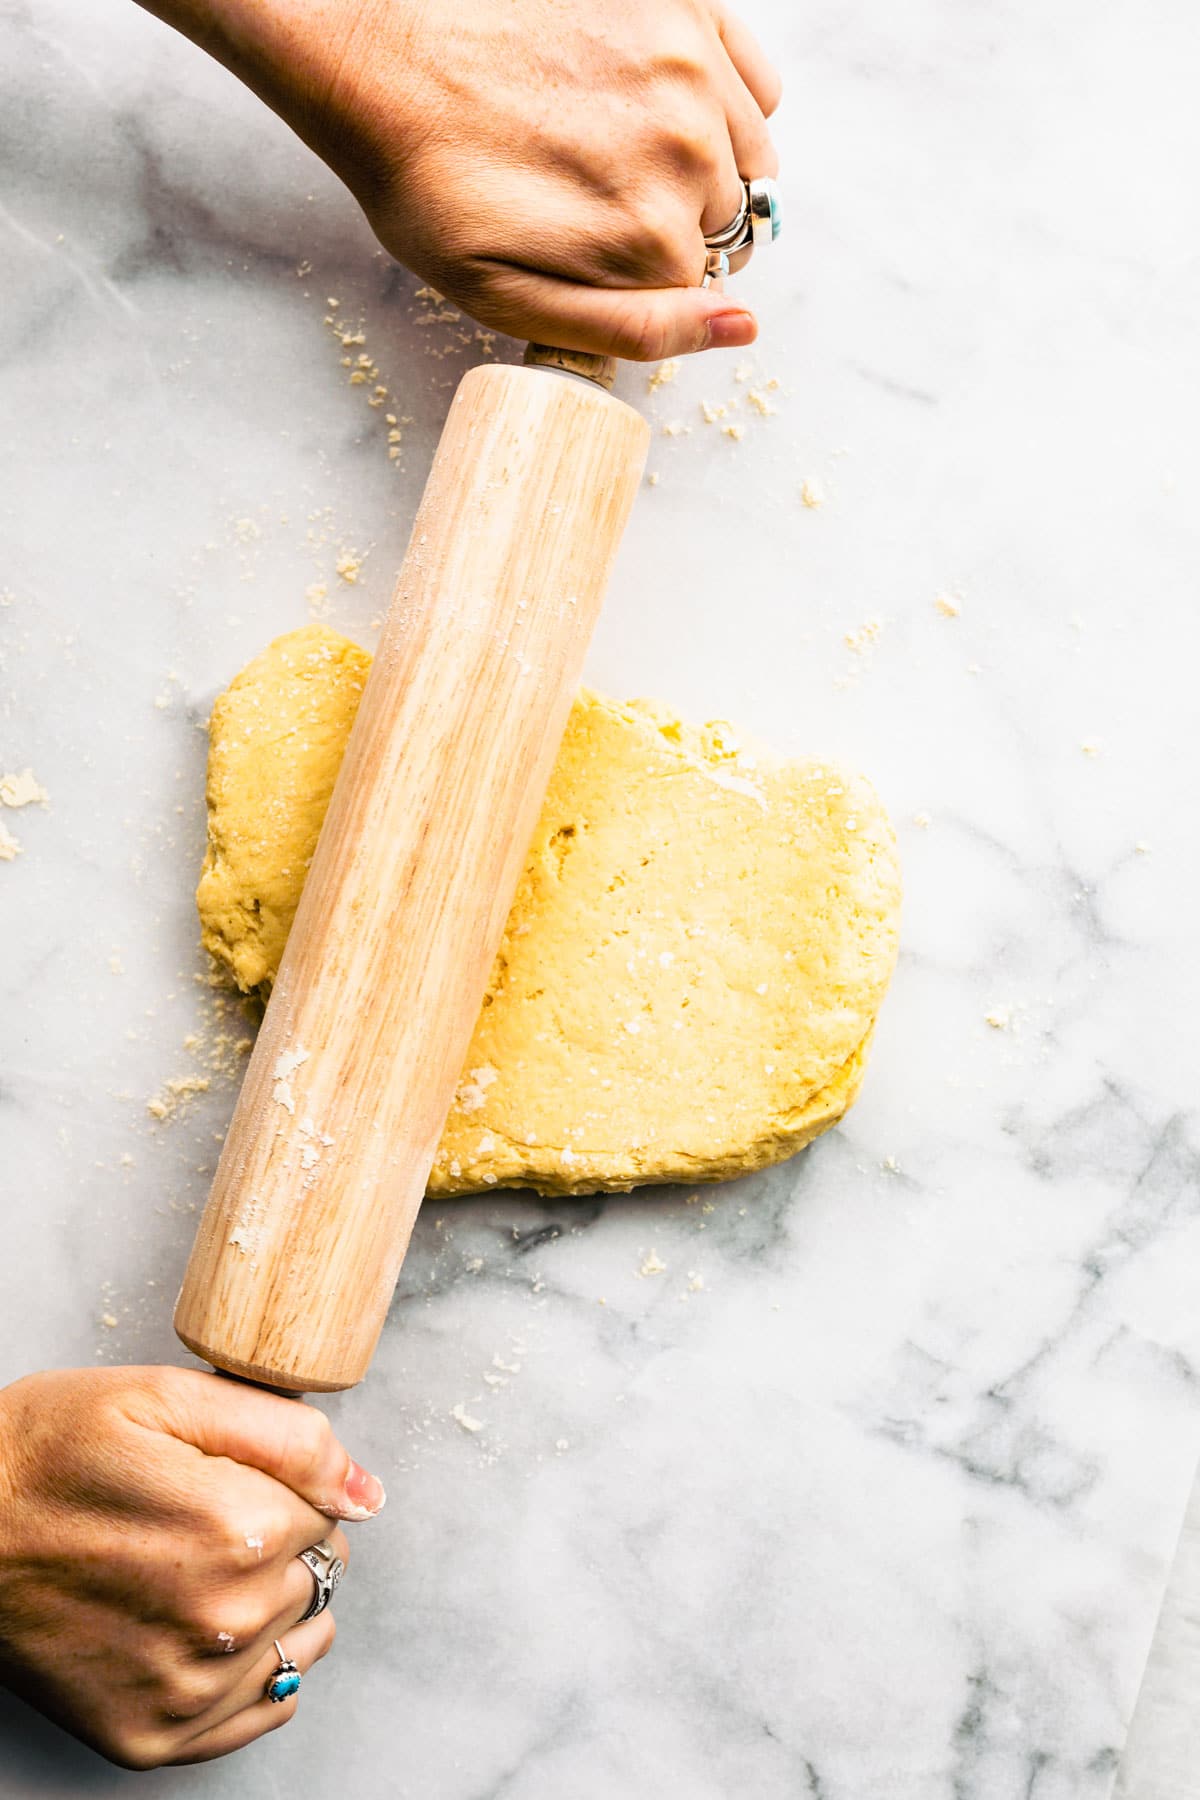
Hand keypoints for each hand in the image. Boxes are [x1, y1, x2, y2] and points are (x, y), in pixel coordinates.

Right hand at [0, 1366, 383, 1767]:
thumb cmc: (44, 1454)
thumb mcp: (163, 1397)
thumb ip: (288, 1435)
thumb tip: (364, 1489)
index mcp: (238, 1528)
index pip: (329, 1507)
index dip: (281, 1484)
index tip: (223, 1478)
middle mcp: (224, 1621)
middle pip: (320, 1573)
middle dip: (281, 1541)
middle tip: (199, 1520)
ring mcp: (189, 1690)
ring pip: (304, 1638)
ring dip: (273, 1604)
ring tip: (196, 1571)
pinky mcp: (155, 1738)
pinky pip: (265, 1706)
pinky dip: (250, 1668)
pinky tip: (198, 1626)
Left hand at [145, 0, 780, 359]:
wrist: (382, 59)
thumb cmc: (433, 187)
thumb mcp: (512, 301)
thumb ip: (635, 328)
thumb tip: (740, 326)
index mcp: (652, 239)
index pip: (697, 288)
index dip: (646, 278)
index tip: (590, 250)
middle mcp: (690, 153)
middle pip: (723, 221)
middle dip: (674, 220)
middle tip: (592, 196)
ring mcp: (691, 73)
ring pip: (749, 156)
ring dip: (704, 165)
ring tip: (618, 151)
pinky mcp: (683, 10)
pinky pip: (756, 81)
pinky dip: (726, 102)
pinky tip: (657, 105)